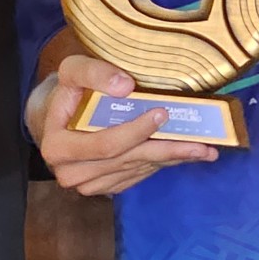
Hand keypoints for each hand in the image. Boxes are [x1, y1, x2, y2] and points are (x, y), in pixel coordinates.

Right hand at [27, 54, 217, 195]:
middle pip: (127, 161)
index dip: (136, 131)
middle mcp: (71, 174)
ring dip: (171, 160)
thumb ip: (93, 73)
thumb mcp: (71, 72)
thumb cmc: (66, 92)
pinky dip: (162, 163)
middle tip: (201, 143)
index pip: (105, 143)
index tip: (163, 113)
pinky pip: (138, 176)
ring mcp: (89, 185)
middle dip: (166, 150)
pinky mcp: (105, 187)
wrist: (54, 118)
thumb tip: (126, 86)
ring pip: (136, 171)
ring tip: (204, 150)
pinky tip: (185, 155)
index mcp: (58, 148)